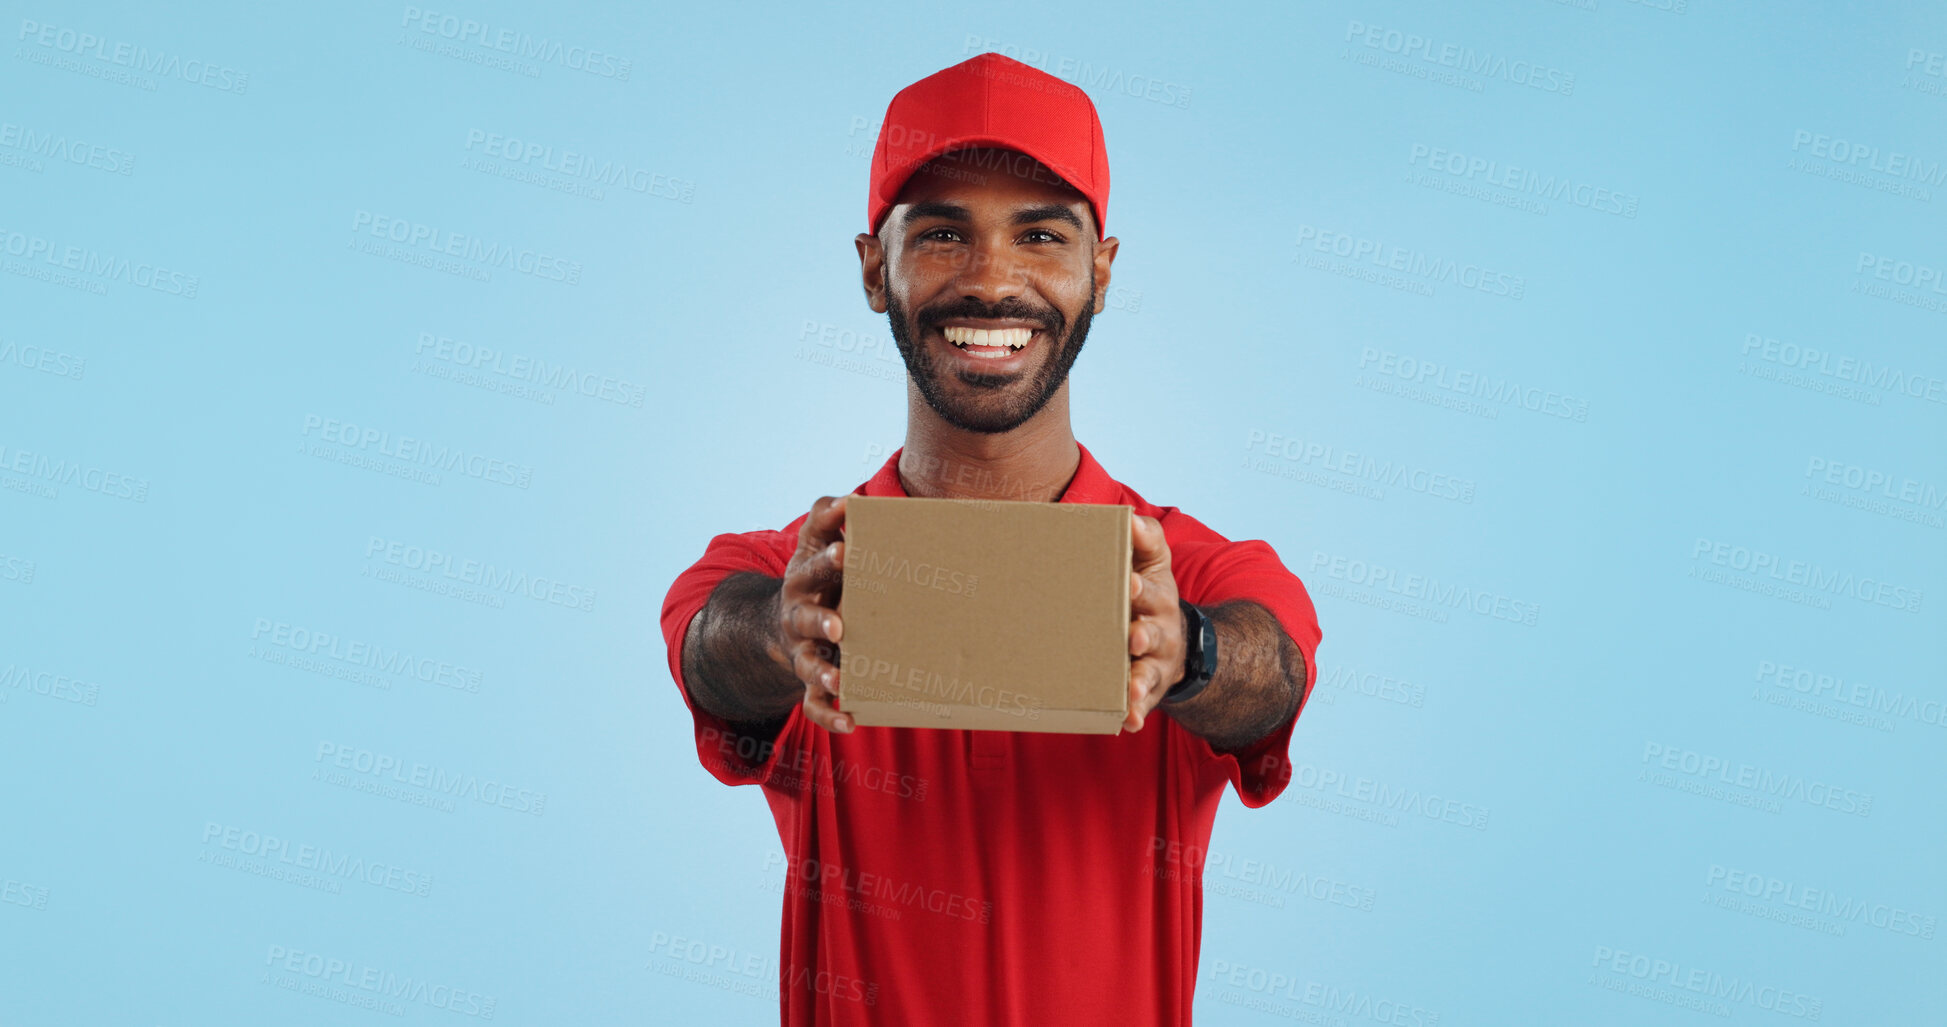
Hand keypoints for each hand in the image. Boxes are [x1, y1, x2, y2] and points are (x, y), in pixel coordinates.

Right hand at [778, 495, 853, 733]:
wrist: (784, 619)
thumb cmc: (816, 573)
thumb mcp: (814, 540)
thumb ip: (826, 515)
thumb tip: (850, 499)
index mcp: (803, 579)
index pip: (812, 565)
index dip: (826, 559)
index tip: (844, 552)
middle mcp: (798, 615)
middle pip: (806, 619)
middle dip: (821, 621)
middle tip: (839, 626)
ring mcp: (802, 650)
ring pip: (809, 665)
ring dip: (822, 674)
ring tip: (839, 682)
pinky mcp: (809, 680)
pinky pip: (814, 704)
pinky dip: (829, 715)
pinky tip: (850, 721)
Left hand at [1123, 512, 1185, 732]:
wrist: (1177, 641)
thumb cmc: (1150, 595)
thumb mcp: (1154, 563)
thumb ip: (1145, 539)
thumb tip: (1129, 520)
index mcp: (1156, 598)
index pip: (1152, 591)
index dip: (1142, 588)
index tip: (1131, 584)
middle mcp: (1159, 632)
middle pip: (1152, 634)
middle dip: (1144, 634)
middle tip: (1133, 636)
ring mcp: (1154, 664)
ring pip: (1148, 673)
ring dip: (1140, 679)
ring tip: (1131, 686)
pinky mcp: (1146, 690)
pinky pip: (1142, 704)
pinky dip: (1135, 712)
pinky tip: (1127, 720)